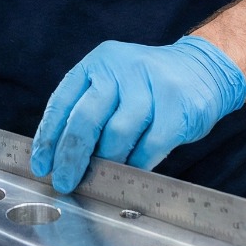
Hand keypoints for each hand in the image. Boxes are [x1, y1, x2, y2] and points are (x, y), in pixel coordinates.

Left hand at [30, 36, 245, 193]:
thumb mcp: (114, 83)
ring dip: (108, 162)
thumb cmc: (150, 85)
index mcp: (98, 63)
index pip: (63, 103)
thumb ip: (90, 112)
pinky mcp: (176, 108)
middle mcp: (120, 69)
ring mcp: (150, 86)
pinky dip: (137, 165)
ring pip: (117, 136)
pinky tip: (133, 172)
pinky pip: (149, 147)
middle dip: (71, 157)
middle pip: (85, 120)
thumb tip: (63, 160)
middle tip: (65, 182)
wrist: (204, 68)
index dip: (48, 138)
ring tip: (104, 176)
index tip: (41, 165)